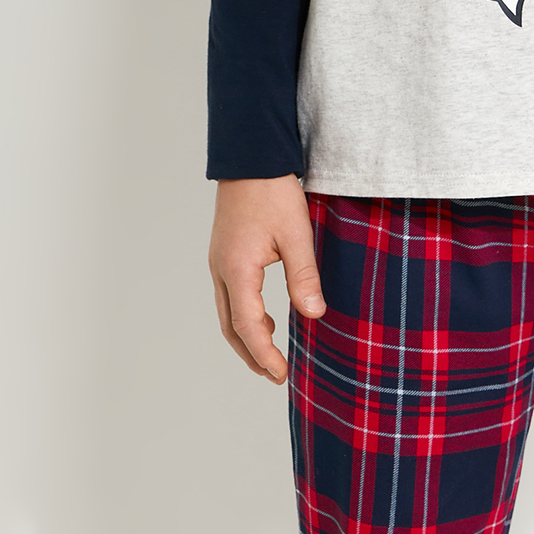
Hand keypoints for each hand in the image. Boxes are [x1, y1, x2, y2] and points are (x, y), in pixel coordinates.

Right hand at [208, 176, 325, 382]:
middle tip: (275, 376)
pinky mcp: (224, 256)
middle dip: (252, 356)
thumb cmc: (272, 191)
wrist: (250, 157)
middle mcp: (221, 270)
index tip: (281, 375)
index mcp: (236, 269)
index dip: (264, 354)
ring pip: (227, 314)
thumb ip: (304, 277)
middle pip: (230, 327)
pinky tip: (265, 320)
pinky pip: (229, 297)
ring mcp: (219, 263)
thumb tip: (314, 315)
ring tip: (270, 357)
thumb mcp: (297, 234)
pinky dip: (244, 318)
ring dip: (246, 338)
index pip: (247, 325)